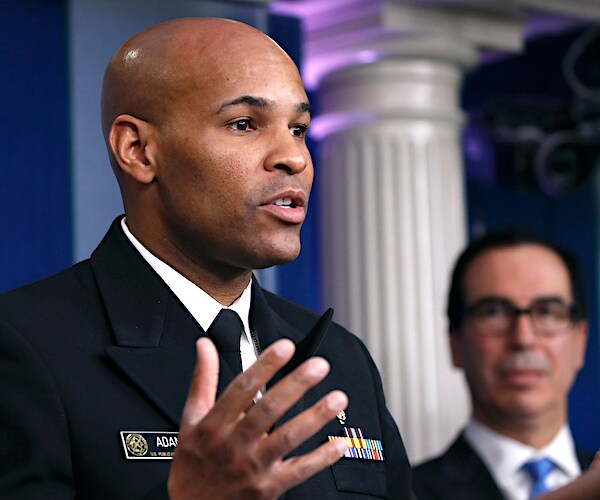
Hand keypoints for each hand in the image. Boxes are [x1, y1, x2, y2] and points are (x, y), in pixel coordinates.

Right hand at [167, 337, 348, 498]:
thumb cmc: (194, 461)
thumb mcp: (191, 417)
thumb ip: (203, 378)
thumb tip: (206, 345)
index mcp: (215, 423)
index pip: (242, 388)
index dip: (264, 365)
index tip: (285, 347)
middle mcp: (236, 443)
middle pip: (269, 410)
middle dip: (296, 385)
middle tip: (319, 366)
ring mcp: (254, 466)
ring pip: (289, 438)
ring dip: (315, 417)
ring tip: (337, 398)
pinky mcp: (269, 487)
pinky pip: (300, 471)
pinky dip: (322, 458)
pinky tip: (341, 442)